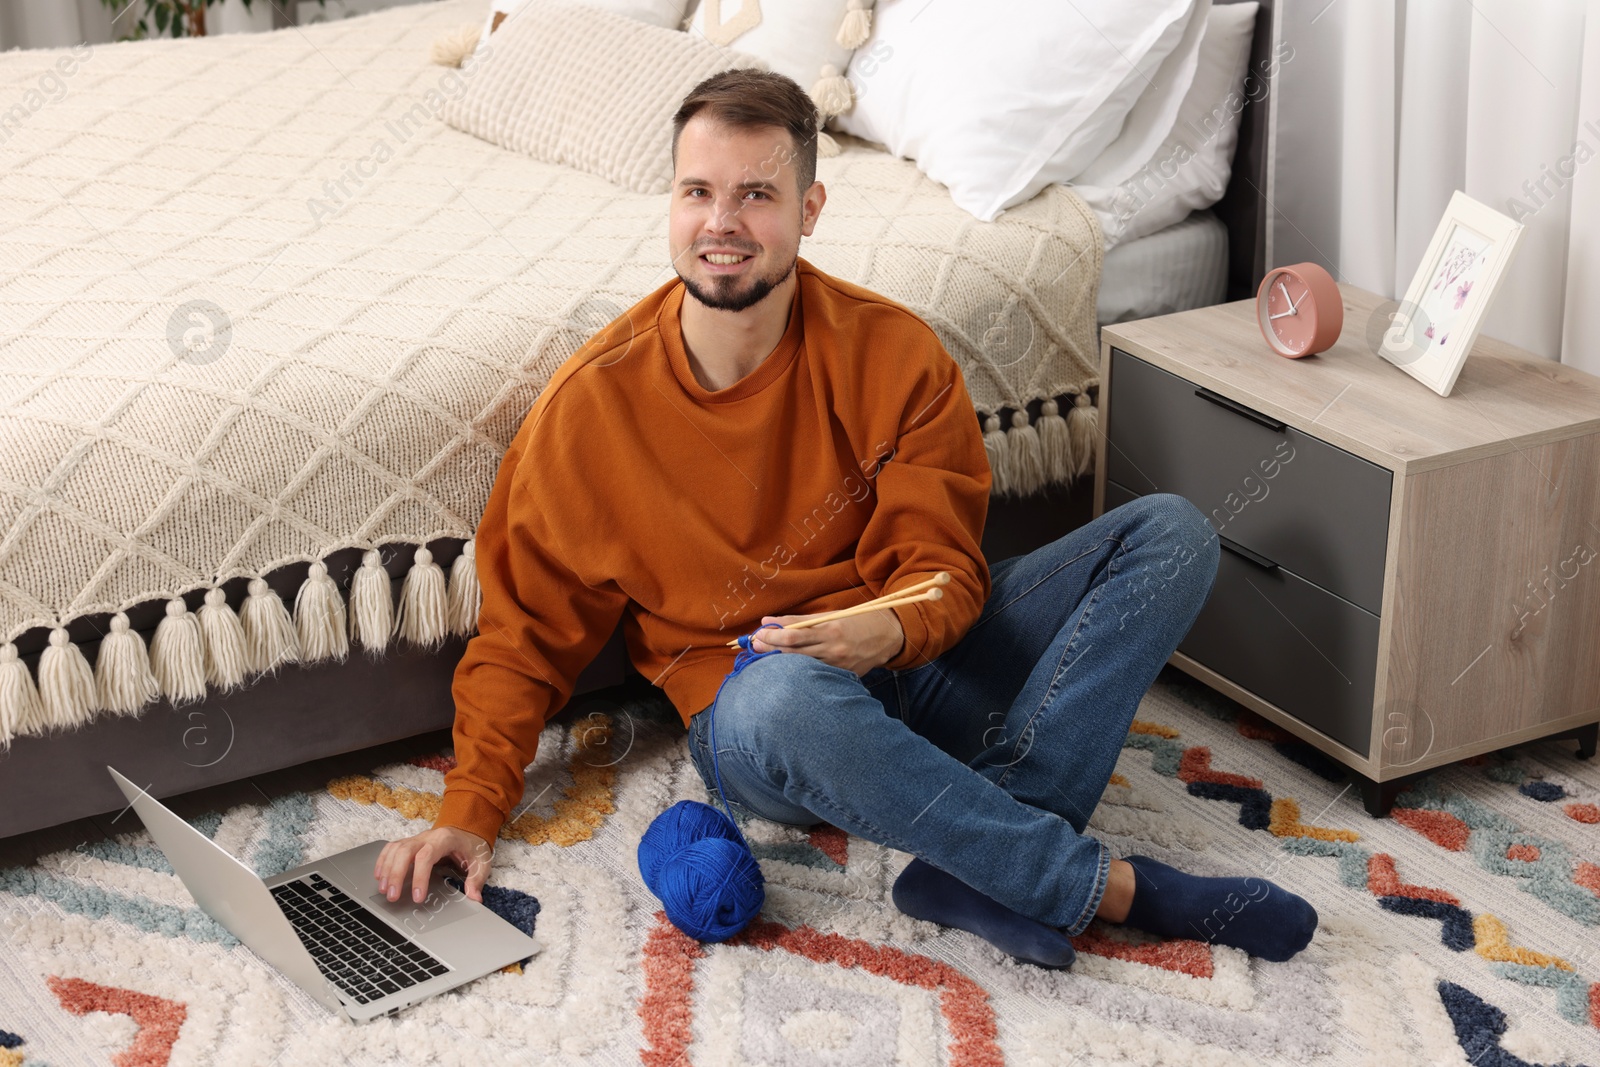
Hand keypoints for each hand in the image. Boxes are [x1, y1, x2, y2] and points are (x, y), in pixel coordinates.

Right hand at [374, 825, 492, 903]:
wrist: (469, 829)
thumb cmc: (473, 846)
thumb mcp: (482, 861)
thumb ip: (477, 879)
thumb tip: (474, 897)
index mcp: (445, 839)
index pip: (427, 856)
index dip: (420, 876)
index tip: (417, 897)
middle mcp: (428, 836)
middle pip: (405, 851)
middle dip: (396, 874)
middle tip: (393, 896)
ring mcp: (417, 838)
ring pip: (395, 849)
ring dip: (387, 869)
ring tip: (384, 890)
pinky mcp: (410, 843)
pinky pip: (392, 848)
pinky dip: (383, 860)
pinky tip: (379, 876)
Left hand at [749, 606, 903, 674]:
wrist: (889, 636)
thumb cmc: (857, 621)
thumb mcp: (830, 615)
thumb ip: (799, 621)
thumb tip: (769, 621)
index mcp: (830, 630)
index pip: (794, 636)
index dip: (772, 636)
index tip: (758, 633)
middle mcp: (834, 650)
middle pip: (793, 655)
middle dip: (770, 650)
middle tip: (753, 646)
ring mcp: (839, 666)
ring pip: (802, 669)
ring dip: (780, 664)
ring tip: (764, 660)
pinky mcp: (843, 678)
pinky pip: (816, 677)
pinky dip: (799, 673)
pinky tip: (787, 672)